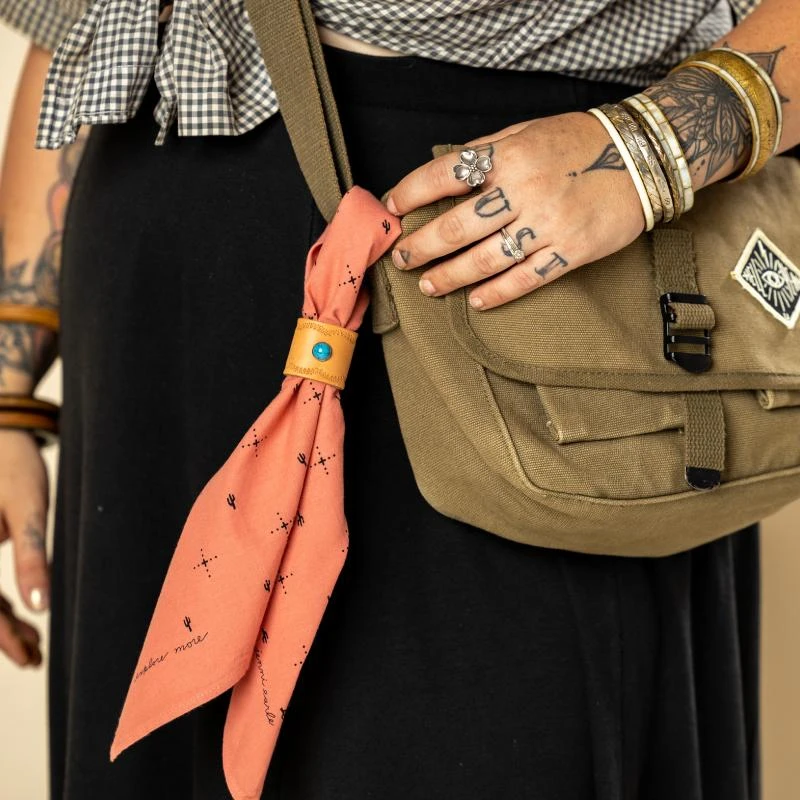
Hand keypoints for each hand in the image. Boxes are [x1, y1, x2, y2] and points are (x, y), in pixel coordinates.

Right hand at [0, 430, 48, 666]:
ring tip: (34, 643)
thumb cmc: (15, 464)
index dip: (2, 637)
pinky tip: (21, 611)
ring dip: (0, 621)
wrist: (1, 429)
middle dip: (3, 635)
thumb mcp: (30, 509)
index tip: (30, 656)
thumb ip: (33, 556)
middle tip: (36, 657)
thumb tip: (42, 607)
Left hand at [385, 111, 645, 309]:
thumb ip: (486, 153)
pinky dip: (497, 293)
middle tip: (401, 259)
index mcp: (510, 154)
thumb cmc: (579, 142)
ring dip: (449, 276)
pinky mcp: (571, 251)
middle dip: (421, 246)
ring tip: (428, 285)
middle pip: (457, 227)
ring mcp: (549, 224)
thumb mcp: (528, 131)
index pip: (445, 175)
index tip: (392, 208)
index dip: (411, 193)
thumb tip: (442, 177)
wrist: (644, 157)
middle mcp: (525, 190)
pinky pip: (525, 279)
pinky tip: (475, 301)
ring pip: (485, 260)